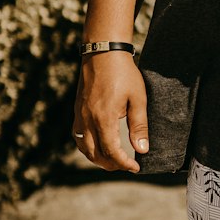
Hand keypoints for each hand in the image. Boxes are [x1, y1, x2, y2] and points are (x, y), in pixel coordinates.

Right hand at [72, 54, 148, 172]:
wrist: (102, 52)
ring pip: (84, 148)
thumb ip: (139, 125)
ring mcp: (79, 115)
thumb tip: (141, 149)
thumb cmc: (123, 73)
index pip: (111, 151)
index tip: (136, 167)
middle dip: (111, 164)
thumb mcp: (137, 98)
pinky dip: (87, 147)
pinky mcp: (77, 110)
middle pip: (95, 154)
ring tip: (113, 159)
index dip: (124, 163)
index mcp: (103, 118)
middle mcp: (87, 120)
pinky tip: (97, 145)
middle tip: (126, 165)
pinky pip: (78, 136)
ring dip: (98, 158)